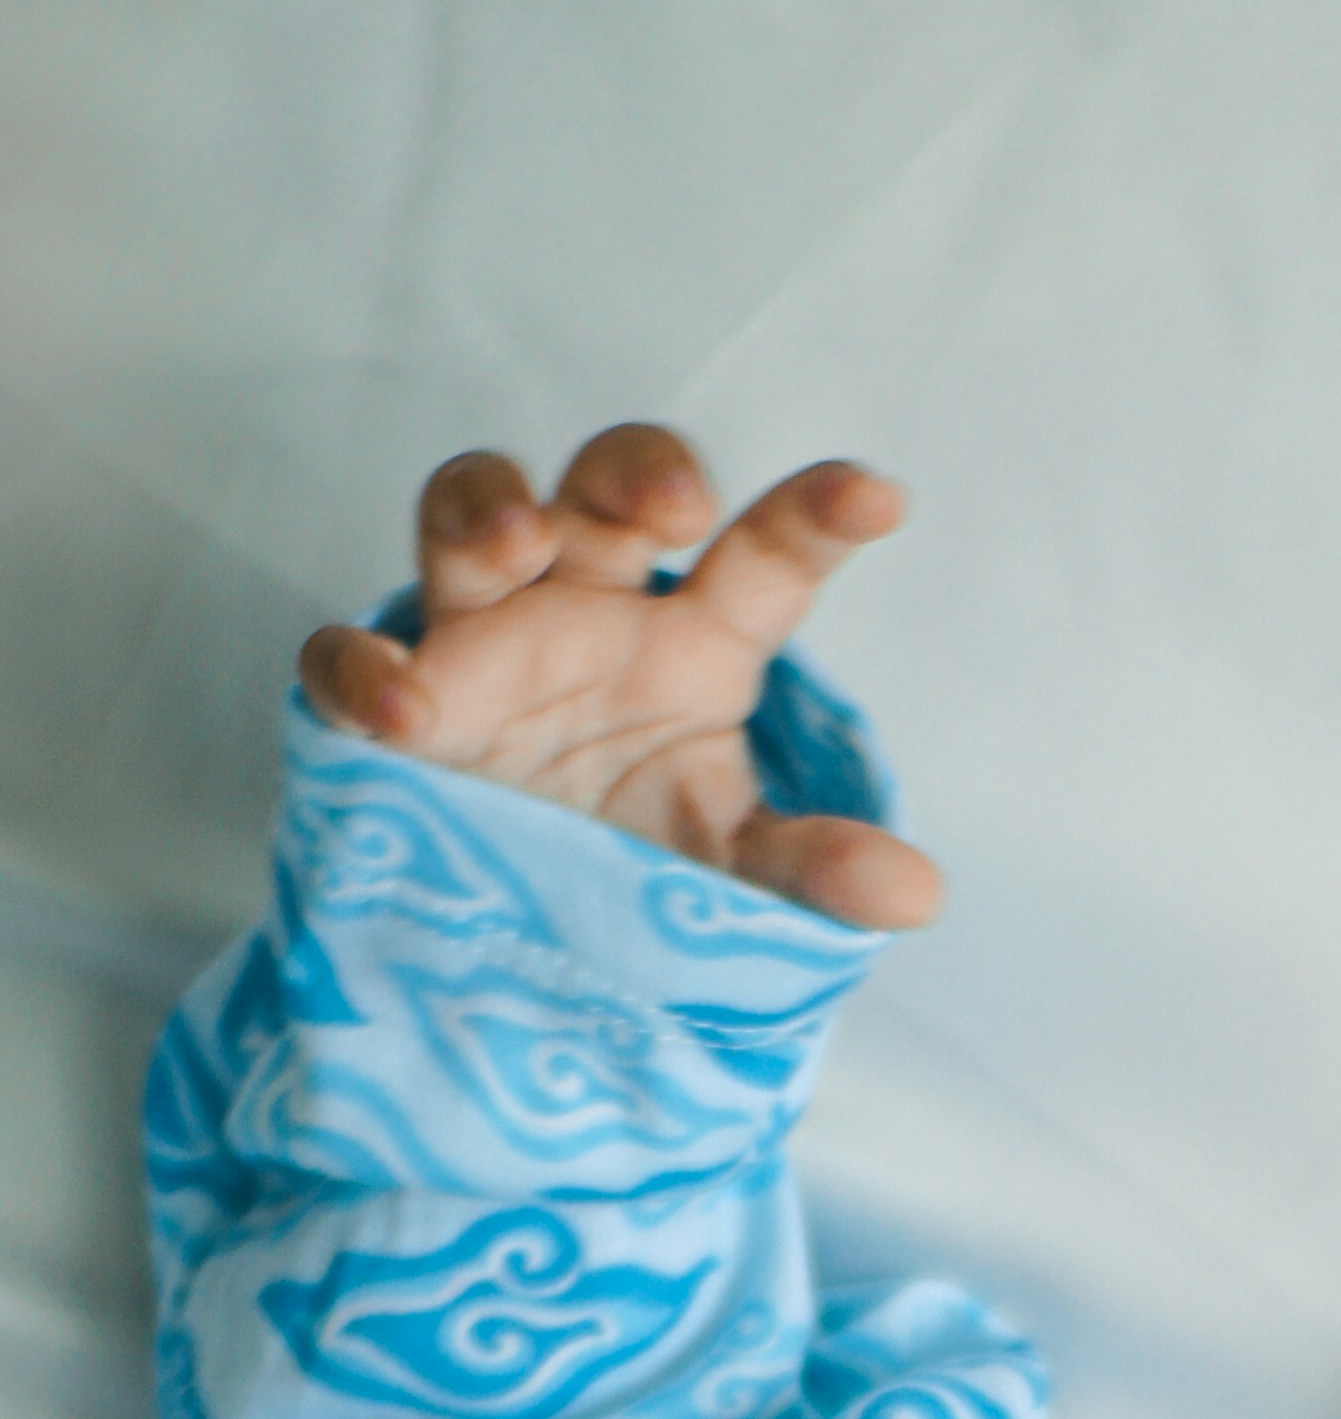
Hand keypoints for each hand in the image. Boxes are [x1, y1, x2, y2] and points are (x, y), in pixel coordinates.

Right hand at [299, 416, 942, 930]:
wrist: (521, 946)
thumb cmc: (638, 866)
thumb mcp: (735, 878)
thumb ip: (809, 873)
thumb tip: (912, 892)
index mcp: (694, 648)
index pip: (764, 558)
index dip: (813, 516)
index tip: (875, 498)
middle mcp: (590, 616)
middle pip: (606, 488)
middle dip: (634, 472)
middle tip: (671, 509)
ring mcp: (483, 645)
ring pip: (470, 515)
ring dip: (488, 506)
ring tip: (520, 543)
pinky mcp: (393, 706)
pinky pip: (349, 658)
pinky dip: (361, 668)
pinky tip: (402, 710)